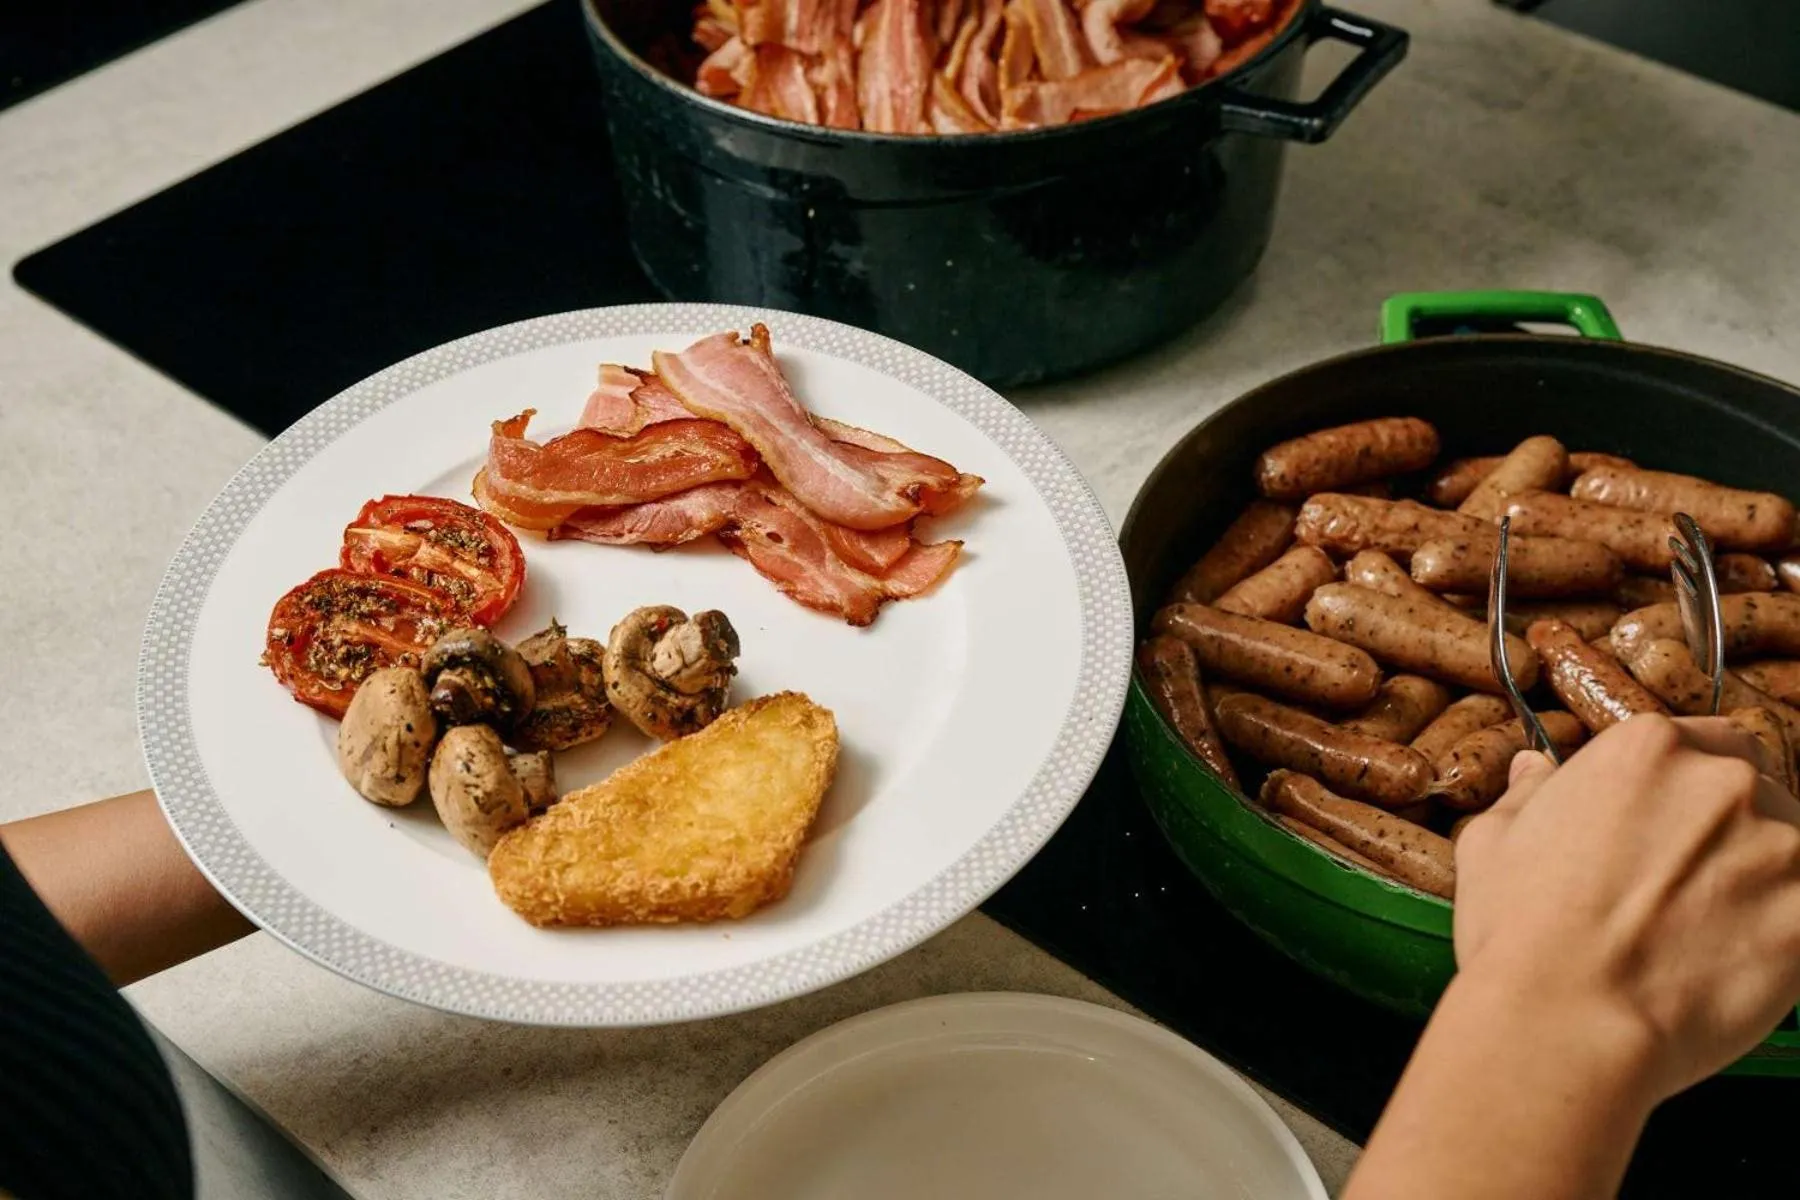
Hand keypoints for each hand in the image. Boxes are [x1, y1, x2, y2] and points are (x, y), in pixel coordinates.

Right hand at [1455, 714, 1799, 1100]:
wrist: (1568, 1021)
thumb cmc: (1518, 932)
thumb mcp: (1492, 845)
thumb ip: (1528, 795)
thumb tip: (1533, 768)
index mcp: (1648, 748)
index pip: (1711, 742)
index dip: (1692, 790)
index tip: (1675, 829)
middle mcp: (1723, 781)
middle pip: (1758, 792)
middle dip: (1733, 833)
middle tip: (1688, 890)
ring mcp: (1780, 847)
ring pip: (1793, 852)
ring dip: (1764, 882)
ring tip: (1712, 936)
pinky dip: (1784, 934)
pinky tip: (1738, 964)